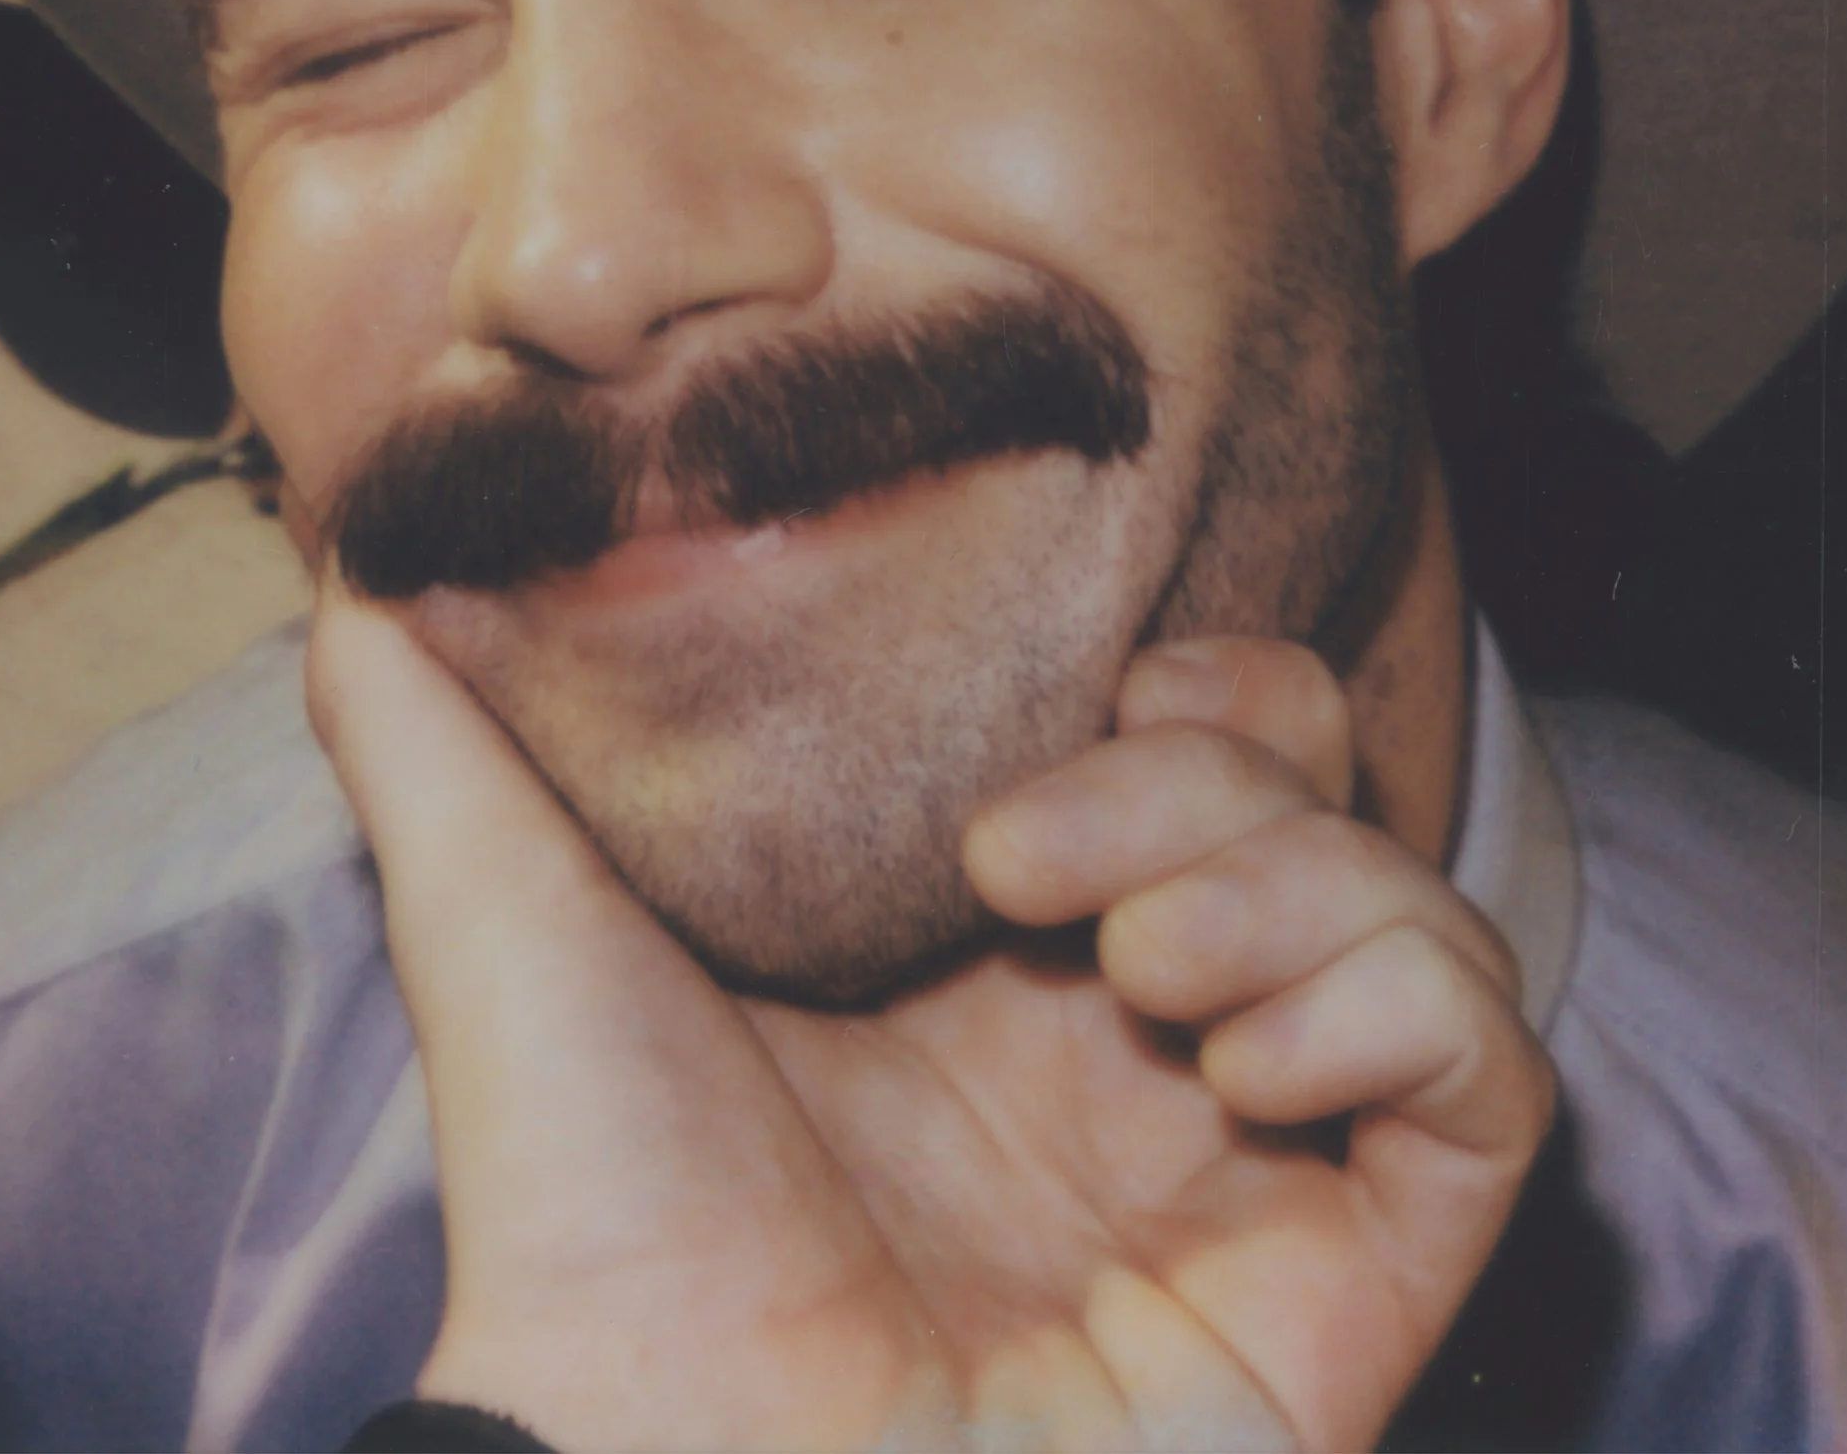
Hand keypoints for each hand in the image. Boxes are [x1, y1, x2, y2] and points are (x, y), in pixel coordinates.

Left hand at [314, 587, 1552, 1452]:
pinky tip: (1236, 1061)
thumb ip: (442, 750)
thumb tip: (355, 569)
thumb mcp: (522, 937)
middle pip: (1319, 793)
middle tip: (1033, 864)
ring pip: (1416, 911)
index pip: (1190, 736)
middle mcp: (1149, 1044)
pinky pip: (1491, 1076)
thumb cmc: (597, 1239)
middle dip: (1218, 767)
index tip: (1062, 694)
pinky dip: (1398, 1007)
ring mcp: (1259, 1162)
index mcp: (1000, 956)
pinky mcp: (1355, 1277)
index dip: (1175, 677)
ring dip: (1295, 884)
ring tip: (1133, 977)